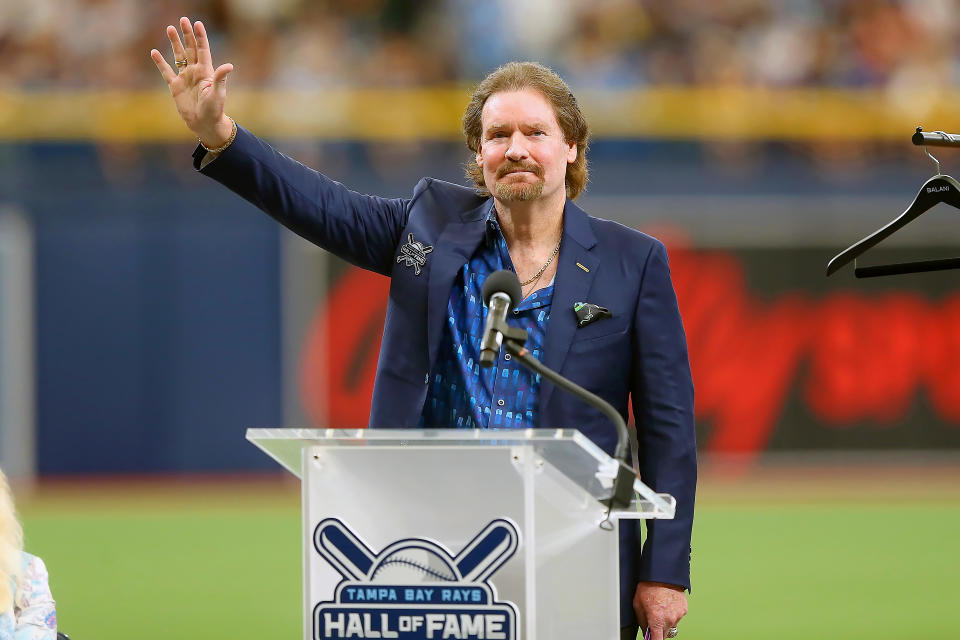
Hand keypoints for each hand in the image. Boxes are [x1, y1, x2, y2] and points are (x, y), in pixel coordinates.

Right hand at [150, 17, 233, 147]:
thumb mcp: (218, 93)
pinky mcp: (175, 86)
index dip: (200, 37)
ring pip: (178, 56)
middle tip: (183, 19)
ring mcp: (185, 78)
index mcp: (206, 71)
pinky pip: (166, 71)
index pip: (203, 49)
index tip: (197, 23)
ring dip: (174, 43)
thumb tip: (229, 65)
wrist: (204, 124)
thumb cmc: (215, 109)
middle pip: (190, 48)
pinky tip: (154, 52)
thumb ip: (220, 78)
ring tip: (169, 28)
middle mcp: (195, 71)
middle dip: (186, 34)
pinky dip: (160, 62)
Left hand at [634, 581, 687, 639]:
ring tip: (660, 607)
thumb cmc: (649, 587)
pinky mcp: (684, 610)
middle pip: (664, 634)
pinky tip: (667, 603)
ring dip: (666, 620)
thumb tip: (645, 632)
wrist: (662, 574)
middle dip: (658, 629)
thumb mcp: (638, 605)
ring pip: (671, 625)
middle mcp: (669, 620)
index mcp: (657, 620)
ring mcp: (678, 615)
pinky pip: (676, 617)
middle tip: (653, 618)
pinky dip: (672, 613)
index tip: (652, 639)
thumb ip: (642, 622)